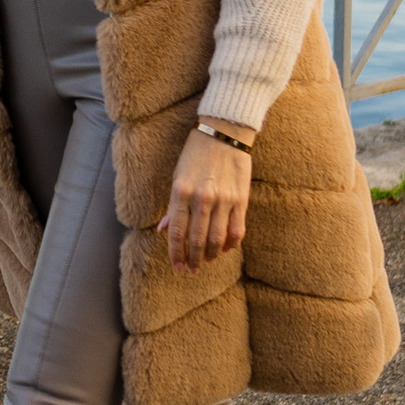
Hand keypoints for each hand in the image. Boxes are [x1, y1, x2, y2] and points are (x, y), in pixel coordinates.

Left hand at [161, 127, 253, 269]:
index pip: (177, 232)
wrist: (223, 132)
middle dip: (193, 260)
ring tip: (205, 262)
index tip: (177, 267)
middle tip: (191, 271)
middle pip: (197, 240)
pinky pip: (237, 230)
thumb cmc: (195, 155)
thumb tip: (164, 231)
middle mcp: (202, 198)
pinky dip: (230, 244)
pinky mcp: (241, 199)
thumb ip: (173, 206)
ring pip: (217, 239)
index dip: (176, 254)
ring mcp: (224, 200)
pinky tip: (224, 249)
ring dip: (210, 255)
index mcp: (181, 192)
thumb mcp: (177, 177)